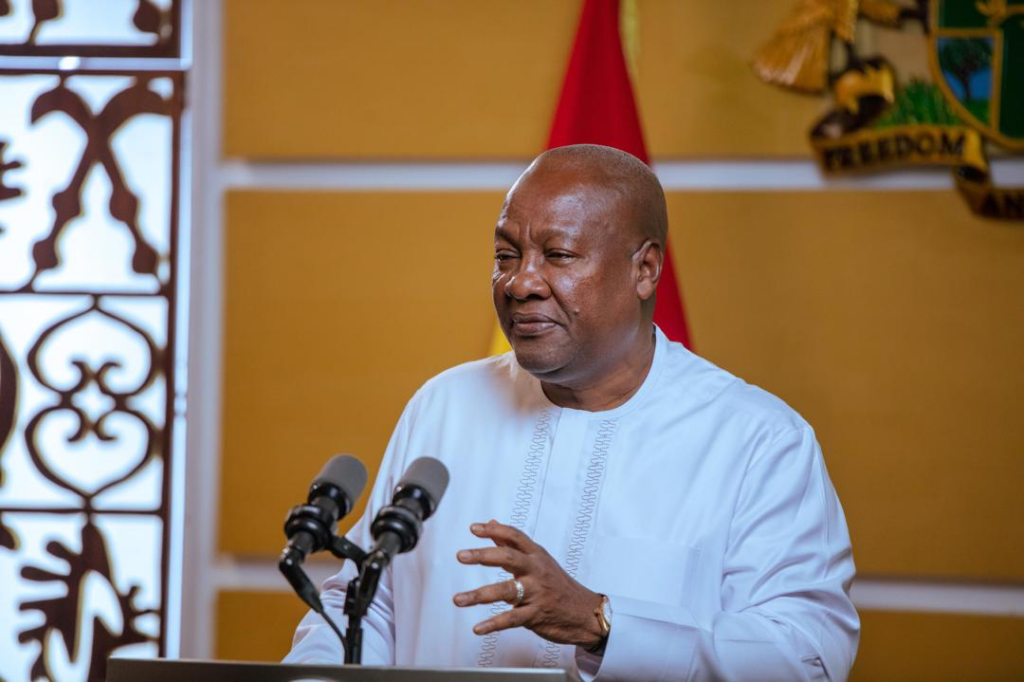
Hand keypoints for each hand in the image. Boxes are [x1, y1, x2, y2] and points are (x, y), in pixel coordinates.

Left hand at [453, 519, 603, 647]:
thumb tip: (492, 524)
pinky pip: (512, 619)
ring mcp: (537, 593)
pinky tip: (478, 628)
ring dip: (479, 595)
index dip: (493, 531)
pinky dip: (494, 624)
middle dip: (483, 556)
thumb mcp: (538, 559)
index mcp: (536, 555)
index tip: (474, 528)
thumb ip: (511, 544)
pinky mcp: (536, 615)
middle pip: (509, 558)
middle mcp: (536, 571)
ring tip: (458, 599)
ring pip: (506, 590)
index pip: (514, 537)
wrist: (586, 613)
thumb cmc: (558, 584)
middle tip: (461, 556)